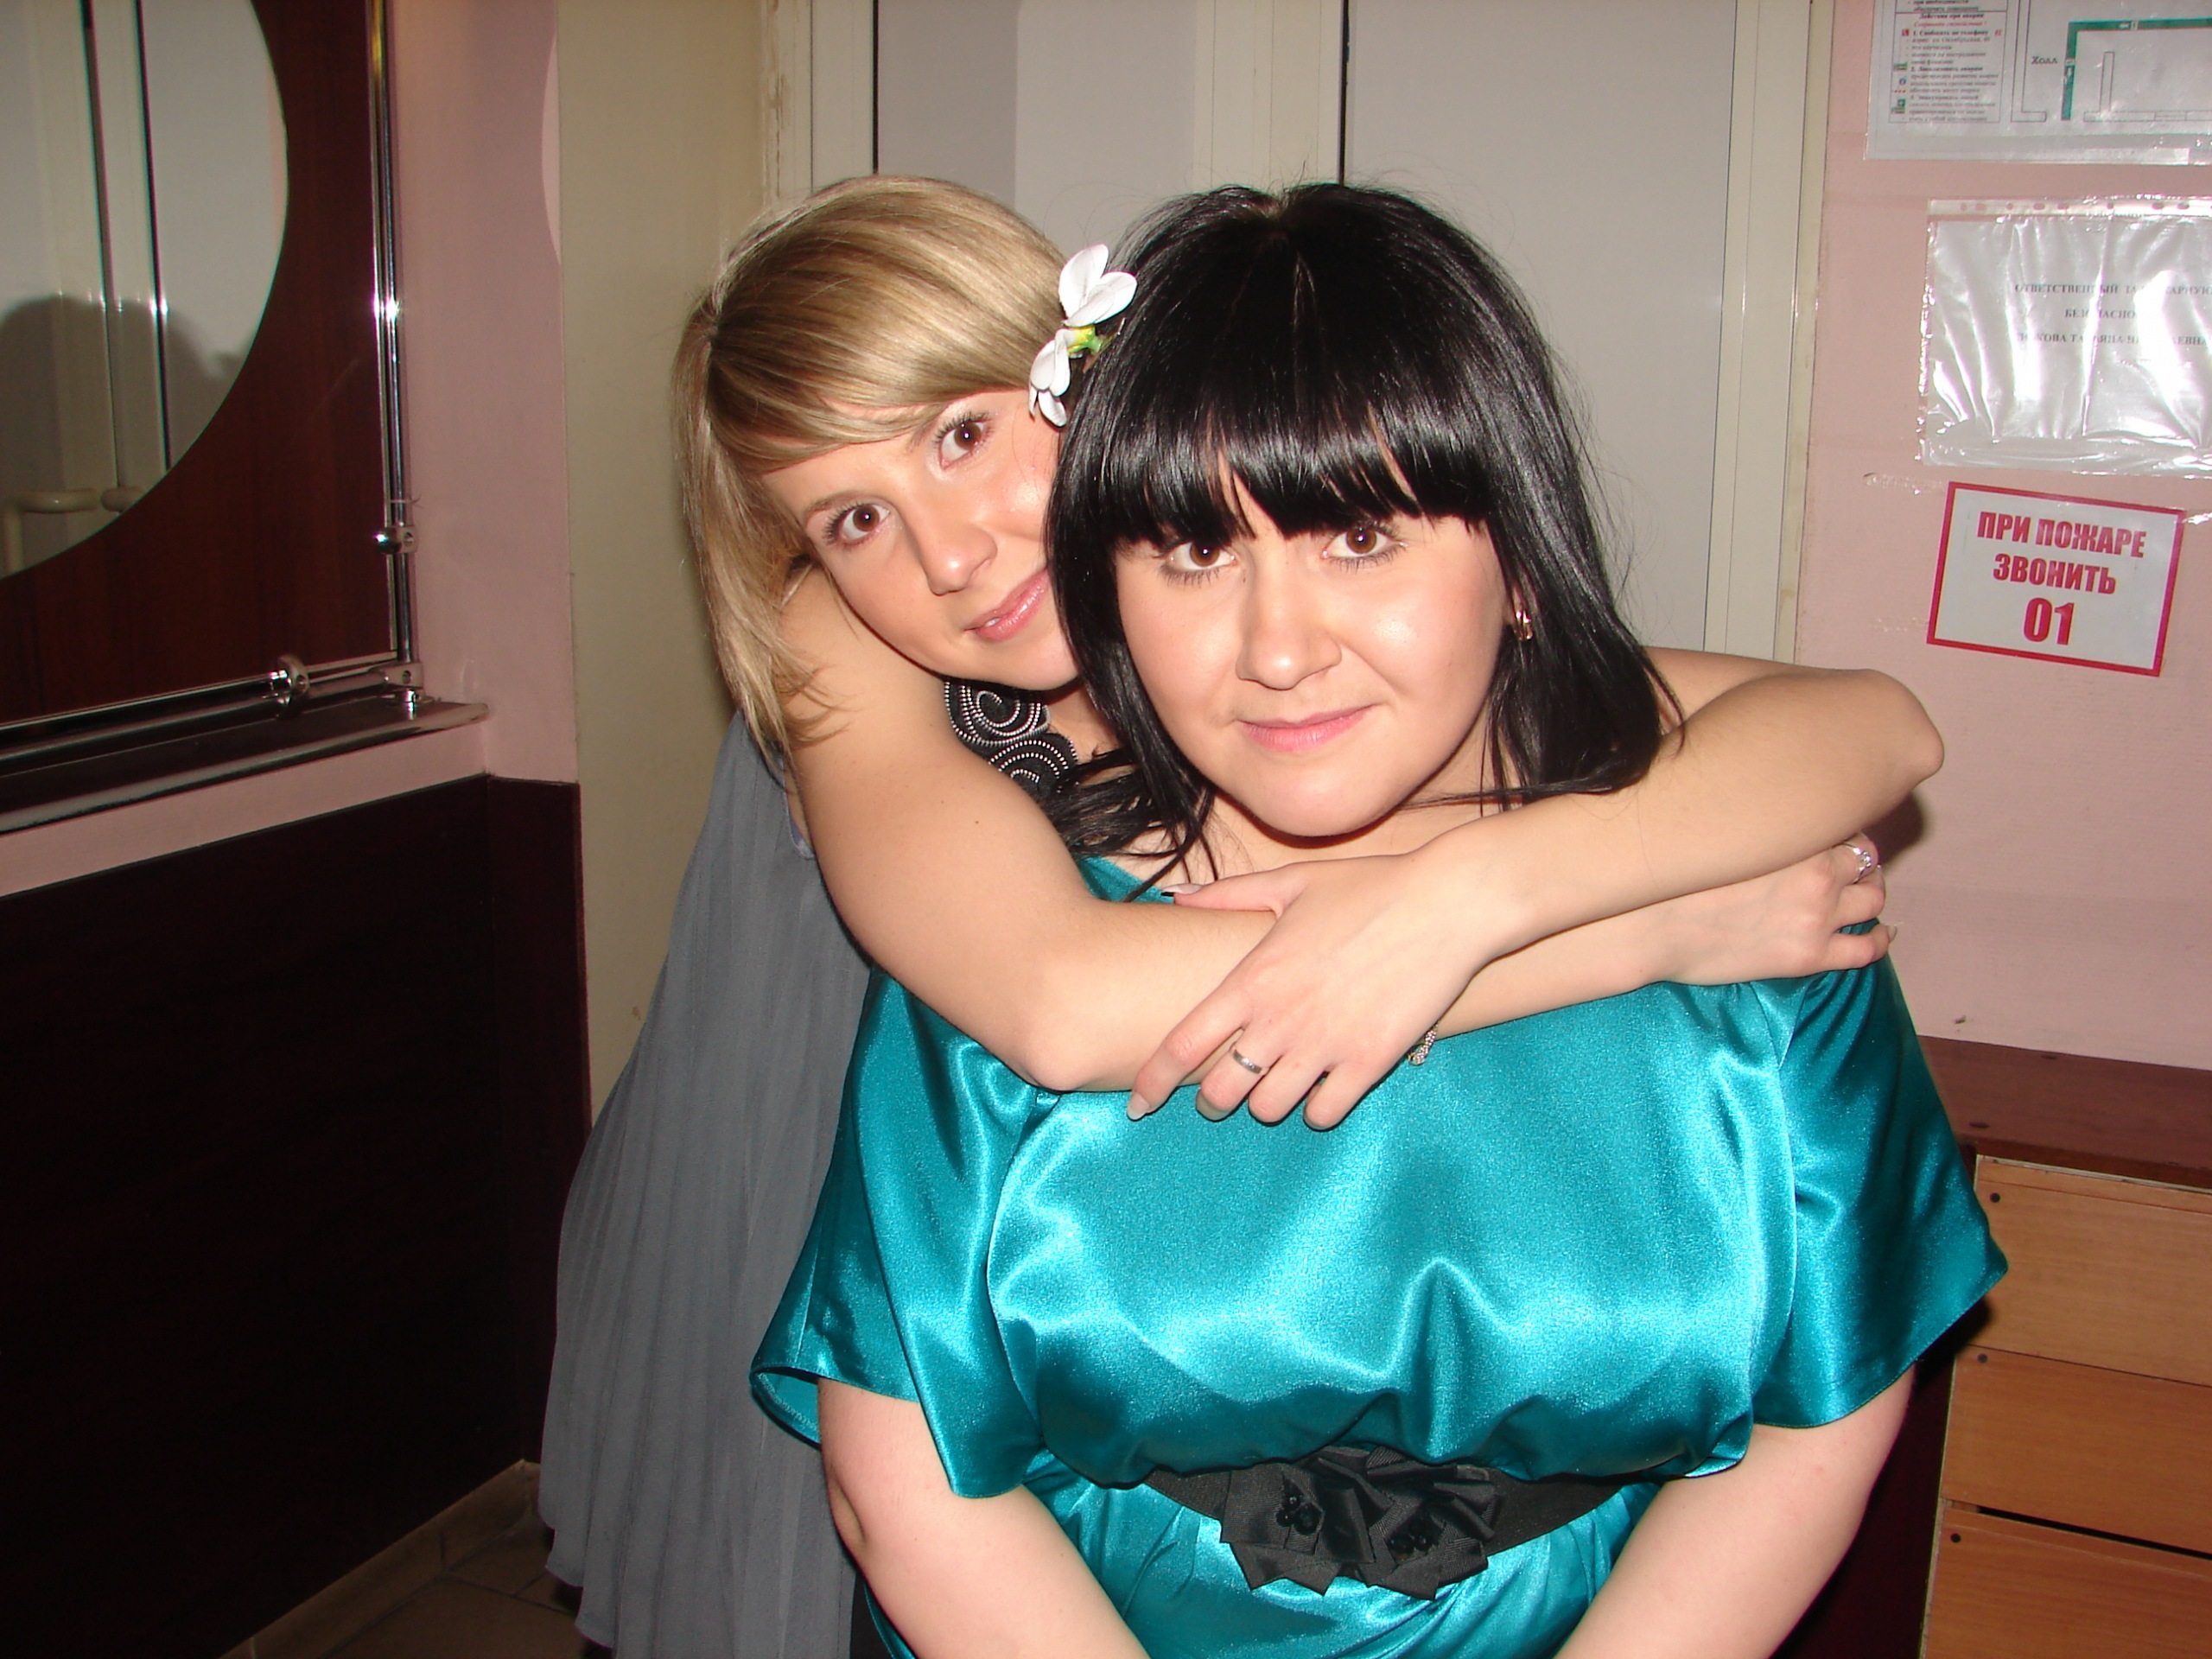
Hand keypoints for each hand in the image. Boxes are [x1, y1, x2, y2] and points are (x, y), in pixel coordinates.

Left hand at [1128, 852, 1506, 1129]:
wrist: (1447, 903)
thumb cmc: (1368, 886)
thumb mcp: (1291, 882)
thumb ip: (1226, 896)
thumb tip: (1174, 896)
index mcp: (1254, 978)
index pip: (1182, 1044)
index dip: (1151, 1081)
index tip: (1137, 1102)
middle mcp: (1282, 1018)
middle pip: (1220, 1090)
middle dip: (1211, 1100)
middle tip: (1218, 1095)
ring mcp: (1327, 1044)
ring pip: (1270, 1108)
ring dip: (1265, 1104)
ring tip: (1273, 1089)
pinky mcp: (1370, 1061)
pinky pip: (1325, 1111)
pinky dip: (1315, 1108)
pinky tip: (1320, 1091)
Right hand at [1644, 840, 1891, 985]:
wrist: (1653, 928)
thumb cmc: (1673, 879)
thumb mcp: (1723, 836)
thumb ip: (1759, 830)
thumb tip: (1764, 822)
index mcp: (1795, 837)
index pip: (1844, 828)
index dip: (1842, 836)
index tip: (1833, 843)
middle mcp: (1817, 872)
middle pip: (1866, 861)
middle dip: (1863, 865)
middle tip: (1851, 872)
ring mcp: (1818, 916)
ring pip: (1874, 899)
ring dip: (1873, 896)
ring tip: (1865, 899)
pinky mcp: (1811, 955)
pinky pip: (1868, 949)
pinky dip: (1881, 940)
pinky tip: (1880, 935)